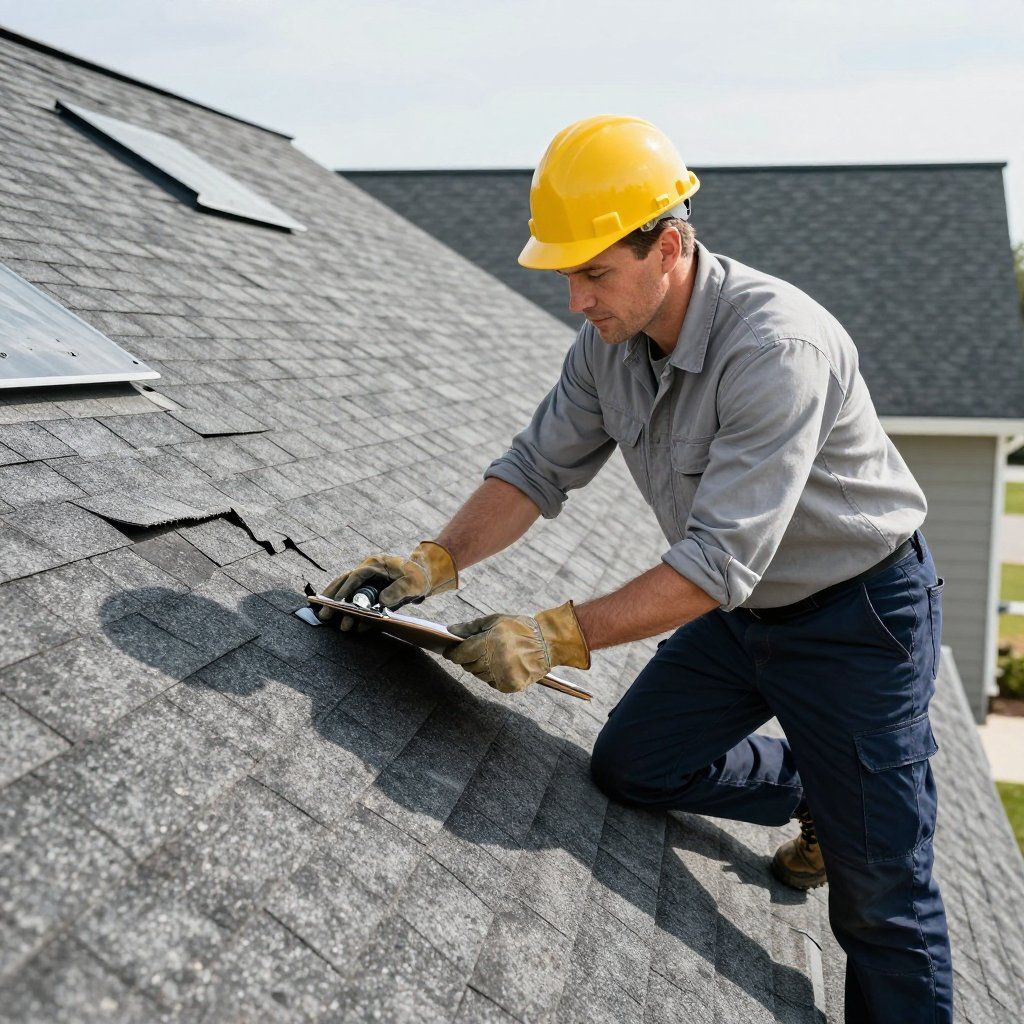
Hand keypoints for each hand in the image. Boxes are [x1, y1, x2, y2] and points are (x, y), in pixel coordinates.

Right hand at [316, 540, 458, 631]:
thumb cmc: (418, 577)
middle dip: (332, 597)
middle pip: (345, 581)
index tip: (337, 601)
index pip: (357, 576)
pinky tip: (350, 623)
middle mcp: (367, 571)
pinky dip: (351, 611)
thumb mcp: (412, 583)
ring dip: (336, 604)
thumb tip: (381, 601)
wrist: (423, 577)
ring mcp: (367, 581)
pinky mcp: (369, 591)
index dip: (346, 589)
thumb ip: (398, 590)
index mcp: (376, 564)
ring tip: (326, 617)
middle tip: (323, 612)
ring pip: (346, 590)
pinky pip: (356, 601)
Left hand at [442, 600, 589, 692]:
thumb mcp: (495, 620)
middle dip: (468, 658)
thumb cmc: (519, 628)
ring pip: (479, 675)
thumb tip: (449, 630)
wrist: (547, 643)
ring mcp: (502, 675)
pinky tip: (502, 665)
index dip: (452, 653)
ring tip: (493, 656)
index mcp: (489, 642)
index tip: (449, 651)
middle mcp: (494, 661)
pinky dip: (493, 676)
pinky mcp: (510, 686)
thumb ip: (471, 627)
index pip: (460, 654)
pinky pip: (492, 683)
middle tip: (476, 650)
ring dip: (480, 667)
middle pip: (468, 666)